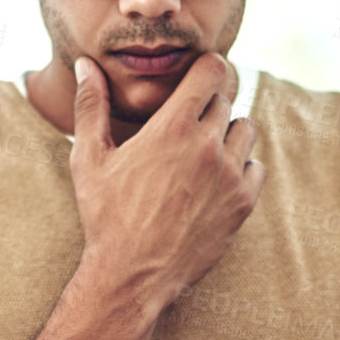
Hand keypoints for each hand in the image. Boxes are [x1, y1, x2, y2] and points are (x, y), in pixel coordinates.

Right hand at [69, 53, 263, 314]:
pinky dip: (240, 166)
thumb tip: (84, 65)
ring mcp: (229, 175)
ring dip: (227, 132)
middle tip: (187, 122)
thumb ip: (89, 106)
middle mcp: (207, 145)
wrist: (132, 274)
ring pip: (245, 129)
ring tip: (200, 150)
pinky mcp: (242, 203)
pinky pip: (255, 166)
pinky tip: (214, 179)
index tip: (195, 77)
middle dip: (207, 104)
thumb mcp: (89, 159)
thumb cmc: (105, 216)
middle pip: (226, 99)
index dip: (206, 67)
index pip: (212, 70)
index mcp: (172, 127)